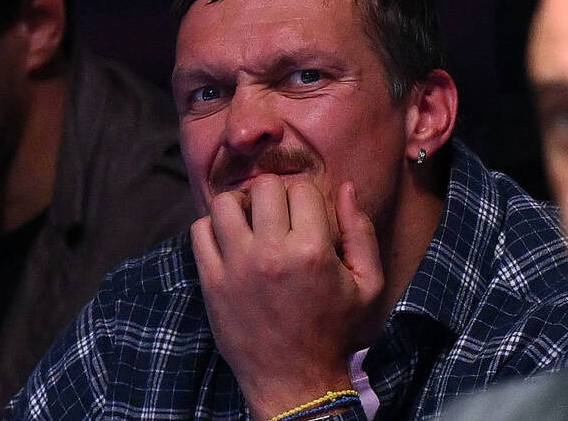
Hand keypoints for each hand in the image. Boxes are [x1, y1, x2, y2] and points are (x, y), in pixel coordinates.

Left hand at [191, 174, 384, 419]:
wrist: (295, 381)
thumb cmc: (335, 330)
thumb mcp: (368, 284)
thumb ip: (360, 231)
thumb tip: (345, 186)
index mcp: (312, 250)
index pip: (301, 188)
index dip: (306, 198)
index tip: (306, 217)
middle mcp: (271, 253)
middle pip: (264, 187)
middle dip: (275, 196)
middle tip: (278, 216)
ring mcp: (237, 267)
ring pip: (225, 203)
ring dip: (240, 206)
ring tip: (250, 221)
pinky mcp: (212, 282)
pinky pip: (199, 232)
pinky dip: (212, 228)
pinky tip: (230, 241)